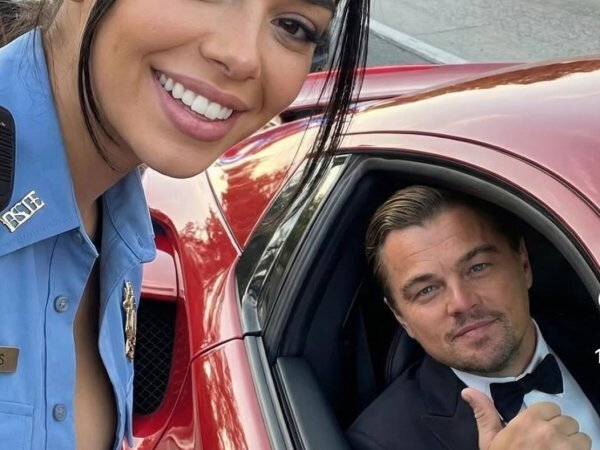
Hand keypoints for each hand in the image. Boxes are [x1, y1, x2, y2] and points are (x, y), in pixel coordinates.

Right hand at [461, 387, 591, 449]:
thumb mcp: (489, 442)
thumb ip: (484, 414)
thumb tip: (468, 391)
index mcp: (528, 422)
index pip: (551, 408)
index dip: (546, 418)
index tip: (539, 430)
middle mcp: (550, 431)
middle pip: (568, 422)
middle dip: (560, 432)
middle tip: (548, 445)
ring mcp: (566, 449)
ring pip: (581, 437)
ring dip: (573, 445)